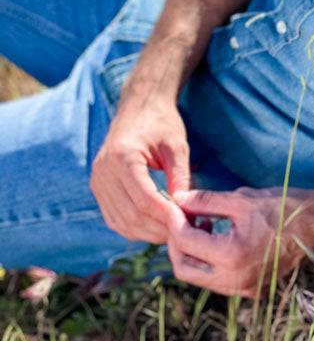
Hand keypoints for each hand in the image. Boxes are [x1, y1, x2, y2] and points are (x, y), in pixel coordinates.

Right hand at [90, 92, 191, 244]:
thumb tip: (185, 208)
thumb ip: (181, 177)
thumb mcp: (177, 146)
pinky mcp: (98, 188)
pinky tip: (156, 225)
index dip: (167, 216)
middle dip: (159, 228)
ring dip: (147, 232)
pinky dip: (135, 227)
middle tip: (184, 231)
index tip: (188, 222)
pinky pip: (114, 218)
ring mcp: (97, 181)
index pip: (144, 200)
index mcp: (122, 157)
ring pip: (121, 222)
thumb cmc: (161, 123)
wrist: (139, 107)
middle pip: (130, 215)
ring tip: (173, 230)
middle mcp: (103, 171)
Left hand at [166, 187, 313, 296]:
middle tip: (182, 217)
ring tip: (202, 224)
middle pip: (183, 268)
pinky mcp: (249, 290)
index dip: (174, 220)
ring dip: (191, 252)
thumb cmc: (282, 208)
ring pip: (198, 277)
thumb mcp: (241, 199)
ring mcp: (242, 289)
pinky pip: (215, 280)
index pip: (185, 241)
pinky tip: (217, 237)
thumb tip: (177, 199)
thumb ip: (205, 201)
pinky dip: (208, 261)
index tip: (175, 204)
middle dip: (176, 241)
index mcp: (231, 255)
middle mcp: (234, 279)